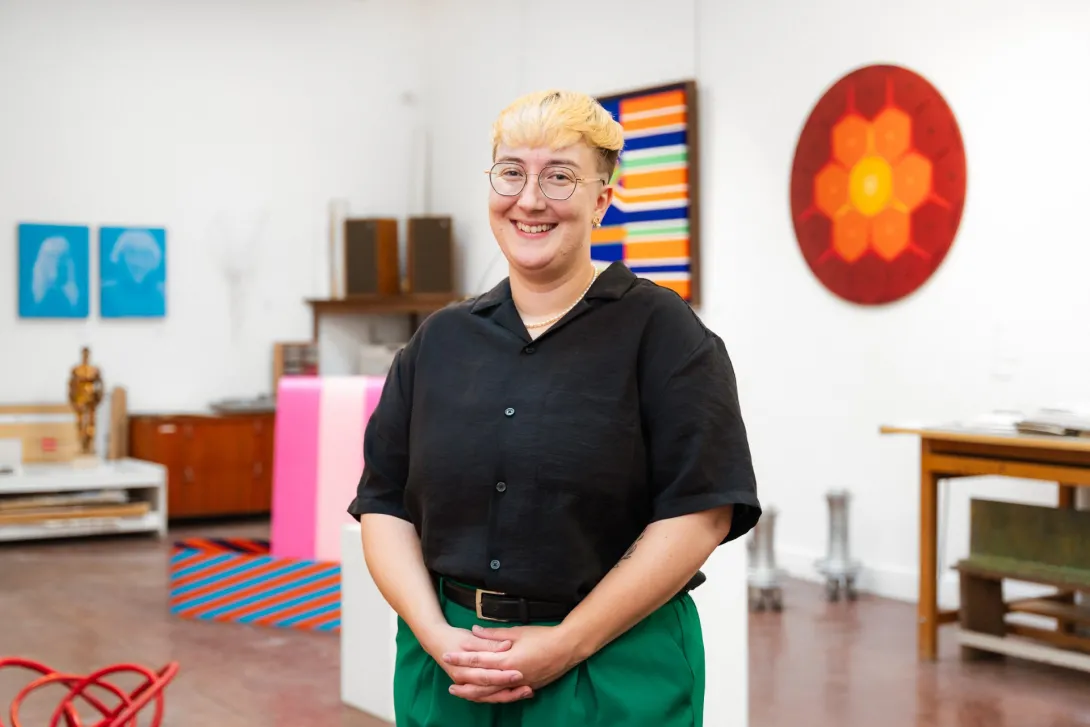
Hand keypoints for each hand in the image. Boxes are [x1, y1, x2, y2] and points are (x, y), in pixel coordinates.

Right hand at [419, 624, 532, 702]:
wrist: (437, 642)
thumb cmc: (456, 638)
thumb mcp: (471, 638)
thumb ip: (490, 643)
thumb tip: (507, 645)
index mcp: (463, 668)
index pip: (486, 675)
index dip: (503, 676)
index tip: (520, 674)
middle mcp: (465, 681)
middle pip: (489, 690)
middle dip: (509, 690)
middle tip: (528, 688)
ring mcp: (468, 686)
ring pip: (490, 696)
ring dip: (509, 696)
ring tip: (528, 692)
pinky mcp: (472, 688)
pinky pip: (488, 697)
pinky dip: (502, 696)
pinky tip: (518, 694)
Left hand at [442, 624, 580, 701]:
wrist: (566, 648)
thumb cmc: (542, 637)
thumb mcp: (517, 632)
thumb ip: (494, 635)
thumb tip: (474, 631)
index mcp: (506, 660)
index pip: (477, 660)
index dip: (461, 658)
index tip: (446, 655)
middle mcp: (510, 676)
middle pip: (481, 683)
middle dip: (464, 683)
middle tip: (449, 686)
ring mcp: (519, 684)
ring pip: (492, 694)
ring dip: (476, 694)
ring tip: (463, 693)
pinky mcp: (526, 687)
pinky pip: (505, 695)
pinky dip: (493, 696)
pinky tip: (486, 696)